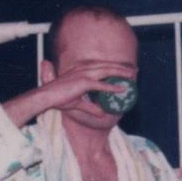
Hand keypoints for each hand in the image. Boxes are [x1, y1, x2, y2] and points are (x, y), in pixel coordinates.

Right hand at [1, 60, 135, 127]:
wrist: (46, 97)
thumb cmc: (58, 98)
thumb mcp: (78, 103)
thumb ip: (90, 107)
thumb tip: (101, 114)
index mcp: (81, 70)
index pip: (101, 66)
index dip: (114, 67)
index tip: (126, 69)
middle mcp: (83, 69)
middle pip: (107, 66)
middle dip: (122, 68)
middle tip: (134, 70)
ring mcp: (83, 74)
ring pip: (107, 71)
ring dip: (121, 73)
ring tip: (132, 76)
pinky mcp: (83, 83)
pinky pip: (101, 85)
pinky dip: (112, 86)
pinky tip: (122, 88)